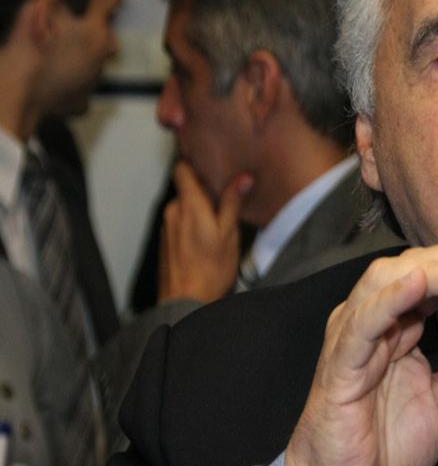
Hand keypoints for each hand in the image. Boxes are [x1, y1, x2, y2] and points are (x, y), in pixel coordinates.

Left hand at [158, 160, 252, 302]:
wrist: (185, 302)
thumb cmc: (209, 271)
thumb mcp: (229, 233)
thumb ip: (232, 203)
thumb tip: (243, 178)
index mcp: (188, 205)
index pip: (182, 168)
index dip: (195, 163)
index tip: (211, 163)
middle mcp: (173, 212)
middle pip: (187, 189)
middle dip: (206, 193)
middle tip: (228, 201)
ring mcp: (167, 227)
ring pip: (185, 207)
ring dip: (201, 211)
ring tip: (221, 225)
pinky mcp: (166, 241)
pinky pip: (181, 223)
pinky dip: (194, 226)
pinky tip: (208, 241)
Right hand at [284, 241, 437, 465]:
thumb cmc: (382, 446)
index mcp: (397, 326)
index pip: (434, 278)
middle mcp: (373, 321)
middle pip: (415, 267)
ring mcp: (353, 336)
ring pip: (389, 281)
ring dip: (436, 270)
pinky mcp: (340, 362)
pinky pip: (364, 322)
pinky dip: (392, 298)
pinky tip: (420, 282)